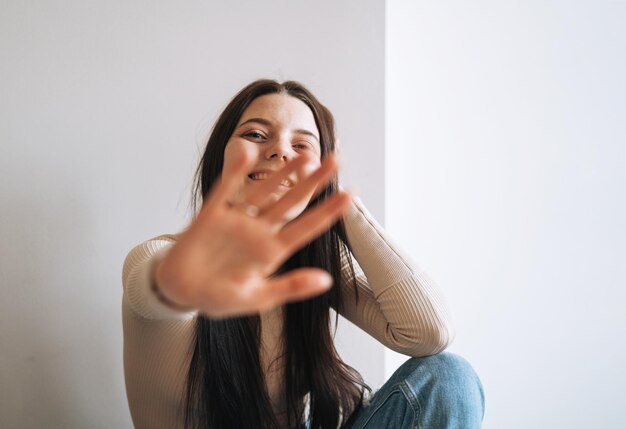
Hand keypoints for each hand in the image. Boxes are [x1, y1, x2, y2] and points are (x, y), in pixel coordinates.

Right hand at [154, 147, 350, 317]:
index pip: (306, 227)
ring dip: (284, 173)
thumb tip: (327, 280)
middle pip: (292, 201)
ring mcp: (236, 220)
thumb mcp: (257, 298)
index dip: (329, 211)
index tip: (351, 193)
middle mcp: (258, 231)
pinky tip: (247, 152)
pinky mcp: (211, 215)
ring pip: (265, 190)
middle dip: (314, 182)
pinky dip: (235, 171)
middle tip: (336, 159)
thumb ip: (290, 287)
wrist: (181, 292)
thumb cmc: (218, 298)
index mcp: (271, 251)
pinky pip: (225, 189)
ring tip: (306, 155)